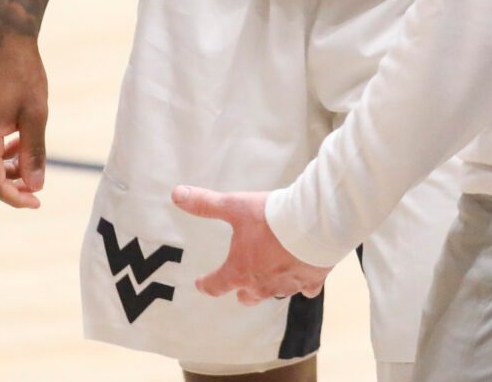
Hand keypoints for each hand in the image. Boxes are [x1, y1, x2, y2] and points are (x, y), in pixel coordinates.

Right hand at [0, 31, 49, 207]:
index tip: (37, 201)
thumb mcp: (36, 114)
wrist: (5, 40)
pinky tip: (20, 145)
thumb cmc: (23, 74)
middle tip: (37, 191)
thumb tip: (36, 186)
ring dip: (7, 172)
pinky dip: (1, 156)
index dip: (14, 198)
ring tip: (31, 163)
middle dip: (10, 189)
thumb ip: (34, 152)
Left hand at [171, 187, 327, 303]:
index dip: (206, 284)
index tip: (201, 283)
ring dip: (270, 284)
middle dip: (241, 289)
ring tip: (271, 271)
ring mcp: (288, 286)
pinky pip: (305, 290)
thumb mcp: (235, 206)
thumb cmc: (272, 217)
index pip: (216, 285)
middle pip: (246, 297)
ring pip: (274, 293)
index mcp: (240, 270)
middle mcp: (262, 285)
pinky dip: (303, 284)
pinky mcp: (311, 281)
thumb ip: (206, 203)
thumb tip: (176, 194)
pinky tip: (304, 276)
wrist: (314, 223)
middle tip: (239, 281)